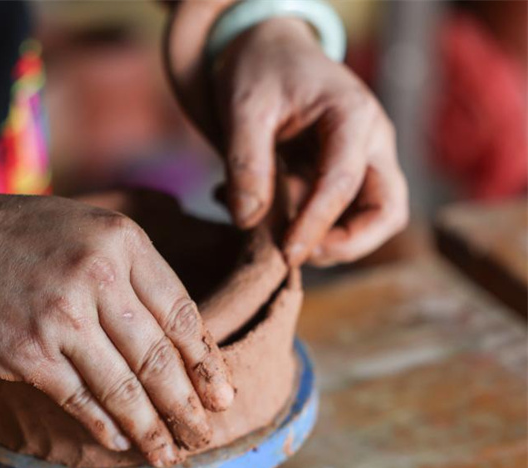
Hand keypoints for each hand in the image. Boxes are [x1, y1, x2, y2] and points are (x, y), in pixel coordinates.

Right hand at [0, 186, 233, 467]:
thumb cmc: (13, 233)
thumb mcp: (84, 226)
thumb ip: (130, 269)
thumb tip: (171, 334)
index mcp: (122, 241)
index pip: (181, 312)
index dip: (206, 360)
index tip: (222, 392)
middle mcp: (98, 277)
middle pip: (160, 357)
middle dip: (188, 404)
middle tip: (207, 434)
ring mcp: (62, 318)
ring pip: (125, 388)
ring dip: (153, 428)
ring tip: (170, 454)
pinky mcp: (28, 354)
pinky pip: (80, 400)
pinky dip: (104, 426)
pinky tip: (121, 441)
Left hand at [212, 18, 408, 265]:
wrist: (265, 53)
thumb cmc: (259, 69)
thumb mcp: (243, 109)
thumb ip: (247, 163)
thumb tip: (248, 222)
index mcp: (353, 115)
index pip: (344, 184)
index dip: (316, 225)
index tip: (286, 254)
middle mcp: (371, 141)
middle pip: (386, 211)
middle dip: (345, 244)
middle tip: (291, 253)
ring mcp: (364, 160)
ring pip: (371, 220)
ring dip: (325, 240)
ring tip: (265, 227)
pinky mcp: (345, 176)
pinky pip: (340, 216)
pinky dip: (306, 228)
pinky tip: (259, 214)